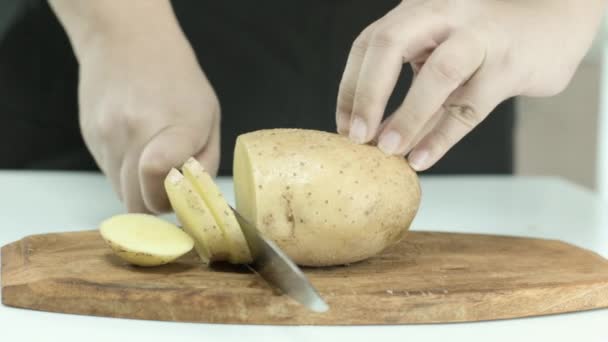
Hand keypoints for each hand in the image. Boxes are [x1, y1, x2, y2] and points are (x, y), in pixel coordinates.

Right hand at [78, 33, 219, 212]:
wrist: (128, 41)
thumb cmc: (178, 80)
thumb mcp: (209, 116)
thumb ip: (205, 162)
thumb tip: (192, 199)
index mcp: (174, 126)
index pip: (158, 176)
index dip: (170, 199)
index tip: (180, 193)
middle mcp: (134, 133)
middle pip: (137, 203)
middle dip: (156, 204)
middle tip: (170, 186)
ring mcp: (107, 136)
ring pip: (121, 193)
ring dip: (139, 189)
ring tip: (152, 159)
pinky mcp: (90, 138)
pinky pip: (109, 174)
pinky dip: (124, 172)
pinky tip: (135, 145)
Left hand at [336, 0, 604, 170]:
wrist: (556, 22)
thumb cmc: (488, 41)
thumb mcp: (442, 50)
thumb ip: (413, 84)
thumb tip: (376, 134)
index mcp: (420, 10)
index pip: (370, 43)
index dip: (350, 87)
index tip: (343, 127)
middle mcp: (445, 13)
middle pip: (390, 44)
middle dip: (367, 94)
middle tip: (356, 137)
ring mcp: (481, 35)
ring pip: (438, 73)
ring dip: (407, 116)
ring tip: (388, 150)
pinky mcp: (511, 64)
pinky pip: (471, 104)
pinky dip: (443, 136)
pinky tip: (424, 157)